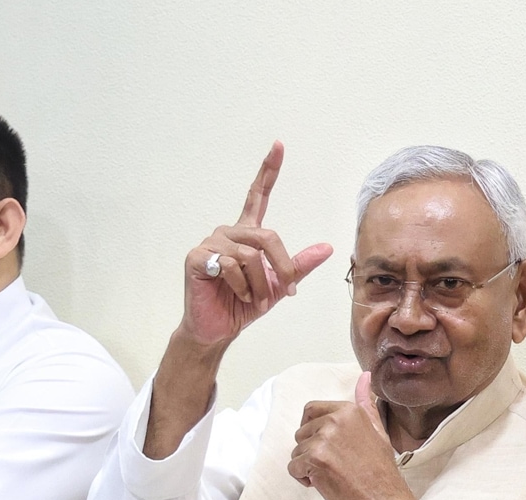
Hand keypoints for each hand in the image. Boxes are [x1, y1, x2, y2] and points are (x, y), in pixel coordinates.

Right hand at [179, 141, 332, 348]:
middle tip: (284, 291)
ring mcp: (211, 243)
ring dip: (260, 283)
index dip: (268, 170)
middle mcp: (229, 232)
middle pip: (267, 237)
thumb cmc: (244, 304)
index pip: (258, 196)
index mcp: (247, 234)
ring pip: (251, 255)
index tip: (278, 146)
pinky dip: (242, 286)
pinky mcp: (198, 257)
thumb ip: (299, 265)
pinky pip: (231, 266)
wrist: (218, 328)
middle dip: (282, 267)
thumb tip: (327, 247)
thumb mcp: (279, 284)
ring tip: (253, 297)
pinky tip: (236, 294)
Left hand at [288, 373, 424, 499]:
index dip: (315, 432)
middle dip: (311, 450)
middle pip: (301, 433)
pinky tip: (325, 484)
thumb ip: (366, 405)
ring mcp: (323, 439)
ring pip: (296, 451)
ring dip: (308, 467)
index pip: (311, 411)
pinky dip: (304, 479)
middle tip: (334, 466)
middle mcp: (335, 420)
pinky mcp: (314, 460)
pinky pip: (293, 467)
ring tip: (332, 476)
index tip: (330, 448)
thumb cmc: (382, 473)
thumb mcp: (378, 432)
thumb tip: (364, 376)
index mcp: (349, 411)